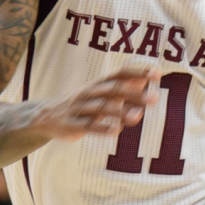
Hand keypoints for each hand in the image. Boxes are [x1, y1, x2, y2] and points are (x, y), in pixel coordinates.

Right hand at [30, 68, 160, 141]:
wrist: (47, 117)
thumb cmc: (82, 104)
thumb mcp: (101, 94)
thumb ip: (122, 88)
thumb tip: (145, 81)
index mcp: (99, 84)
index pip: (120, 74)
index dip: (138, 72)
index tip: (157, 73)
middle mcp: (90, 92)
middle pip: (114, 90)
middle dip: (134, 94)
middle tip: (155, 99)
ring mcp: (80, 108)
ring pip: (102, 108)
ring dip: (120, 111)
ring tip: (138, 116)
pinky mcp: (73, 124)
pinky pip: (88, 126)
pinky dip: (102, 127)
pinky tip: (116, 131)